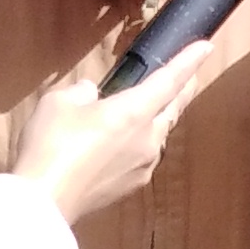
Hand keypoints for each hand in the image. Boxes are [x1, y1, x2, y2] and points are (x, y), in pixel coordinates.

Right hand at [0, 42, 217, 222]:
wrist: (43, 200)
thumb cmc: (51, 144)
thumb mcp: (60, 101)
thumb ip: (82, 92)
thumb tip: (92, 95)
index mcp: (133, 111)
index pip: (169, 80)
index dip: (189, 61)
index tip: (206, 48)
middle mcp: (147, 139)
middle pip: (173, 109)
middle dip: (183, 90)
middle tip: (190, 76)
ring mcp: (142, 166)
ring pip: (159, 135)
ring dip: (159, 118)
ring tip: (153, 108)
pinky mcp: (130, 187)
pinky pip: (143, 157)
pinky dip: (140, 143)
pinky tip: (124, 143)